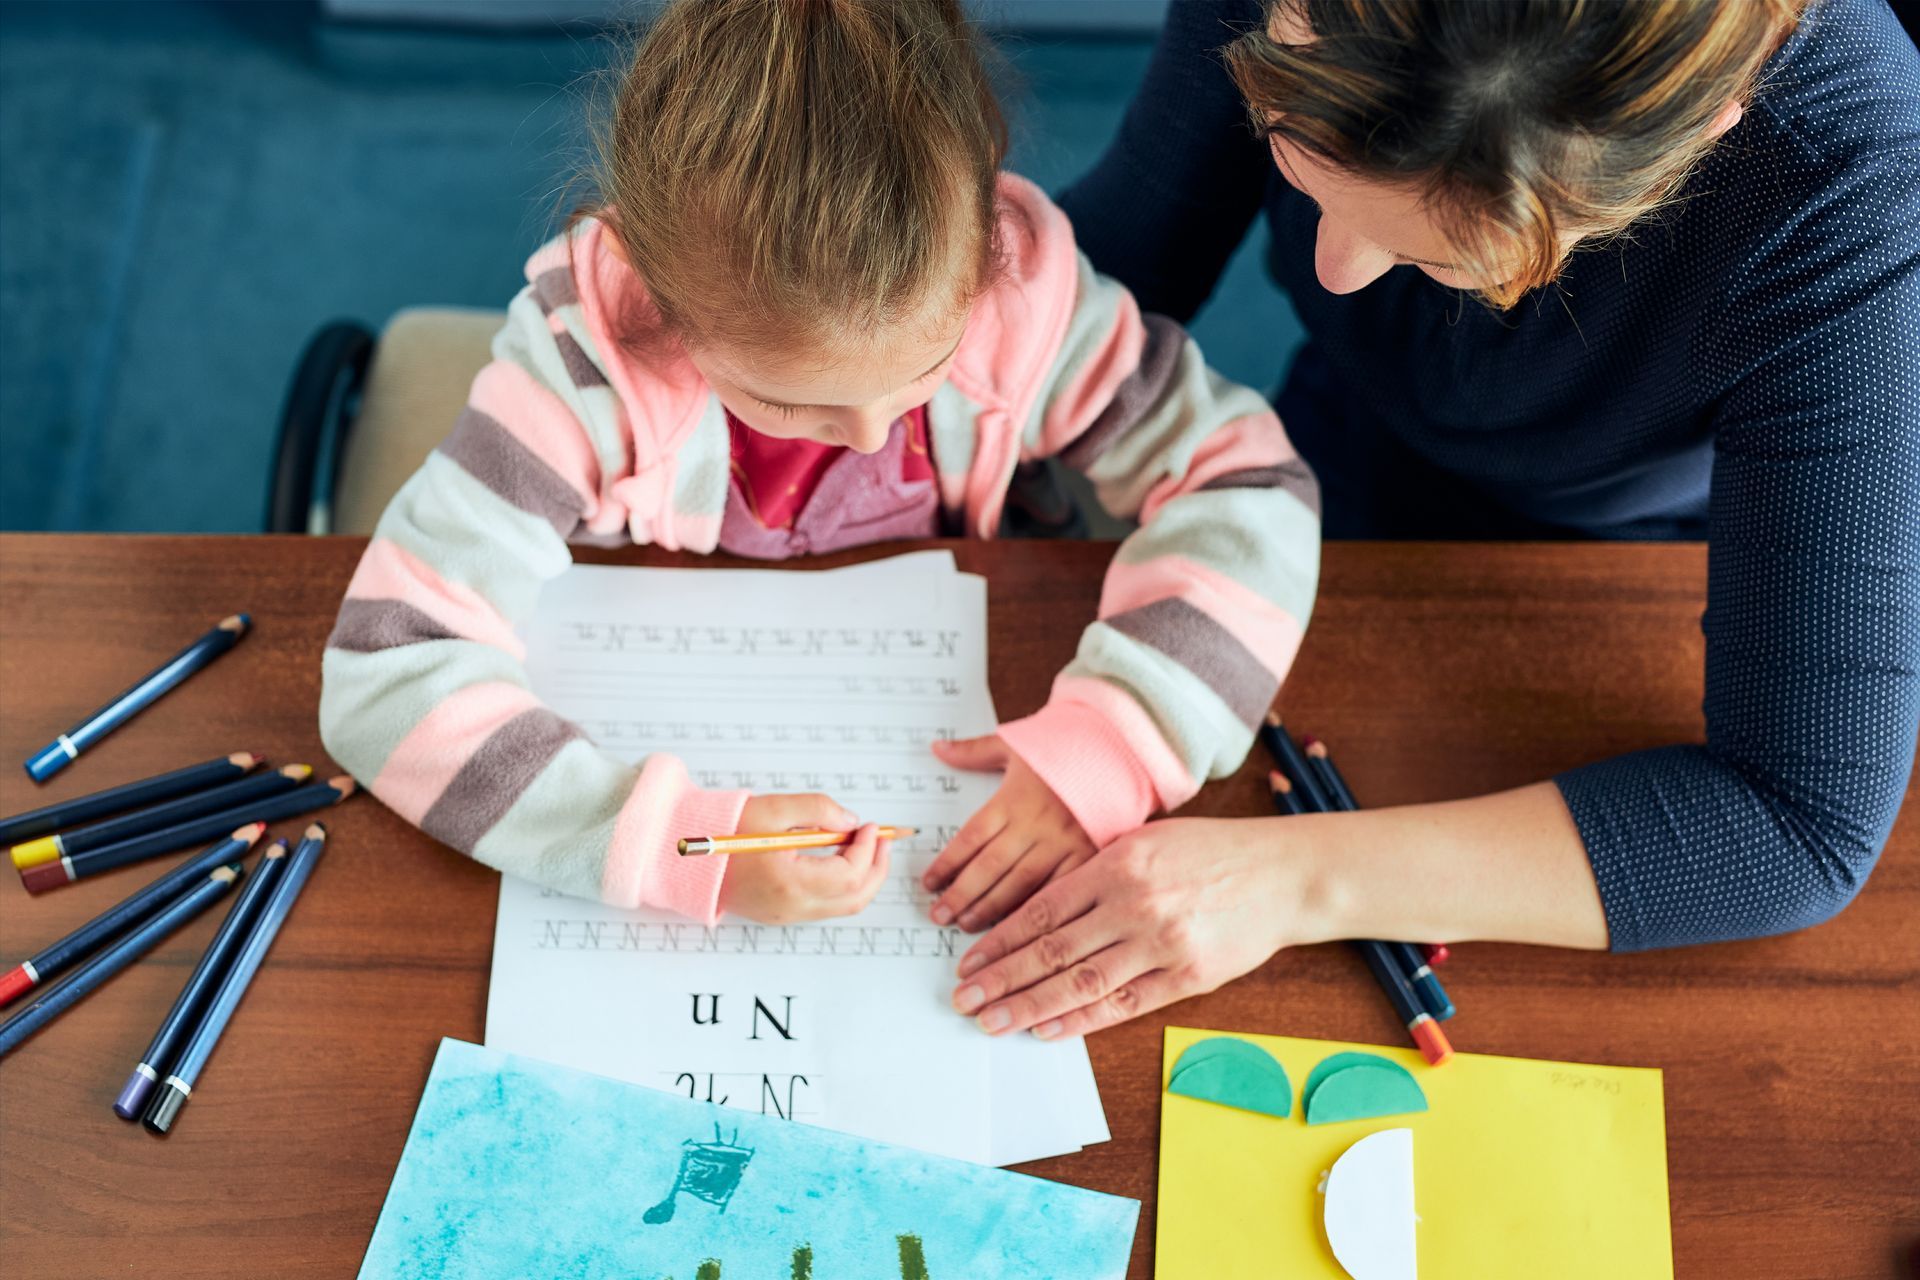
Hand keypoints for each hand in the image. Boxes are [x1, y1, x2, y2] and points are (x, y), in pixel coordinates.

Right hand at [718, 793, 891, 924]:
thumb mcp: (773, 809)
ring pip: (843, 907)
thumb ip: (817, 810)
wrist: (687, 856)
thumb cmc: (723, 831)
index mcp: (789, 884)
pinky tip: (841, 858)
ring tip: (864, 846)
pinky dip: (843, 885)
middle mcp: (791, 907)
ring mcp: (786, 915)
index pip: (849, 874)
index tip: (869, 826)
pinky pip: (825, 906)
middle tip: (882, 840)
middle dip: (876, 868)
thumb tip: (850, 821)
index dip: (867, 849)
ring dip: (862, 877)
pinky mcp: (781, 914)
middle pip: (855, 899)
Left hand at [921, 734, 1096, 931]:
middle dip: (961, 895)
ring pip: (1021, 884)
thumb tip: (937, 748)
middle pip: (990, 866)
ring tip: (966, 925)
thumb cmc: (1064, 747)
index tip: (929, 884)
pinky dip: (1036, 910)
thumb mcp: (1015, 743)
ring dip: (991, 908)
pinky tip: (1016, 928)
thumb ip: (974, 752)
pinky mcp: (1089, 857)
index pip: (971, 837)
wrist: (1120, 749)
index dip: (946, 864)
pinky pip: (1058, 889)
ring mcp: (1064, 843)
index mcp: (1014, 798)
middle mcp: (1036, 823)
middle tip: (938, 916)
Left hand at [949, 816, 1311, 1038]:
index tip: (968, 961)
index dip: (1000, 940)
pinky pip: (1123, 1003)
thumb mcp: (1144, 839)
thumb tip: (1040, 907)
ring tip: (993, 1021)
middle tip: (965, 999)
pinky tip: (1048, 1028)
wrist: (1281, 873)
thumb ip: (1095, 869)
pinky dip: (1081, 1019)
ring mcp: (1161, 943)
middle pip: (1051, 951)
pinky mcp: (1187, 975)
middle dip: (1001, 979)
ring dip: (1030, 1006)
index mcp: (1116, 864)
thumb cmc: (1209, 851)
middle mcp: (1133, 905)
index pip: (1041, 911)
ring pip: (1080, 983)